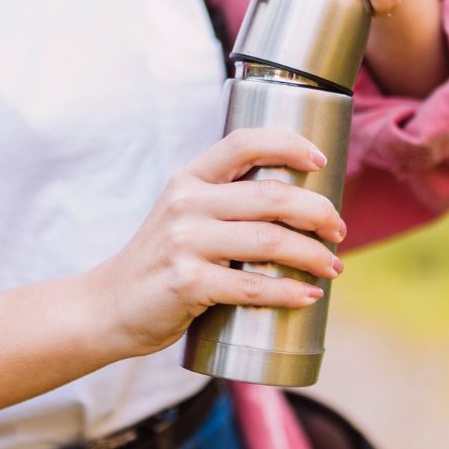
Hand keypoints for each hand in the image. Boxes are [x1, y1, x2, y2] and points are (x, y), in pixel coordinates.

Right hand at [87, 128, 345, 357]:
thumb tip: (297, 204)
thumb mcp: (182, 216)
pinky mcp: (187, 283)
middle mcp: (186, 204)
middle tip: (338, 231)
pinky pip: (252, 286)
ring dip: (313, 255)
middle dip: (319, 212)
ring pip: (269, 240)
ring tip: (332, 267)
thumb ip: (223, 203)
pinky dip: (288, 292)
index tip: (321, 161)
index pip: (244, 142)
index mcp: (188, 179)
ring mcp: (184, 243)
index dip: (289, 144)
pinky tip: (308, 296)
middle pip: (272, 196)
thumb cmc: (161, 263)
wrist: (109, 306)